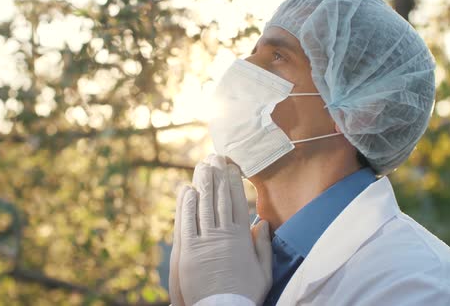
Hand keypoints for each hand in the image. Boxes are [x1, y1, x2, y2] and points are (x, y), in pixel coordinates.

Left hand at [176, 155, 271, 304]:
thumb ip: (262, 245)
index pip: (236, 203)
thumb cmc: (245, 293)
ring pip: (203, 206)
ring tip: (202, 166)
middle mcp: (223, 235)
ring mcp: (205, 242)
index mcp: (241, 237)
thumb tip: (261, 222)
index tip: (231, 167)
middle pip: (219, 199)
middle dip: (217, 176)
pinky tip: (186, 190)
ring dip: (202, 184)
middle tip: (214, 157)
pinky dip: (186, 206)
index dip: (233, 182)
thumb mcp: (263, 270)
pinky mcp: (188, 251)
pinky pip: (187, 223)